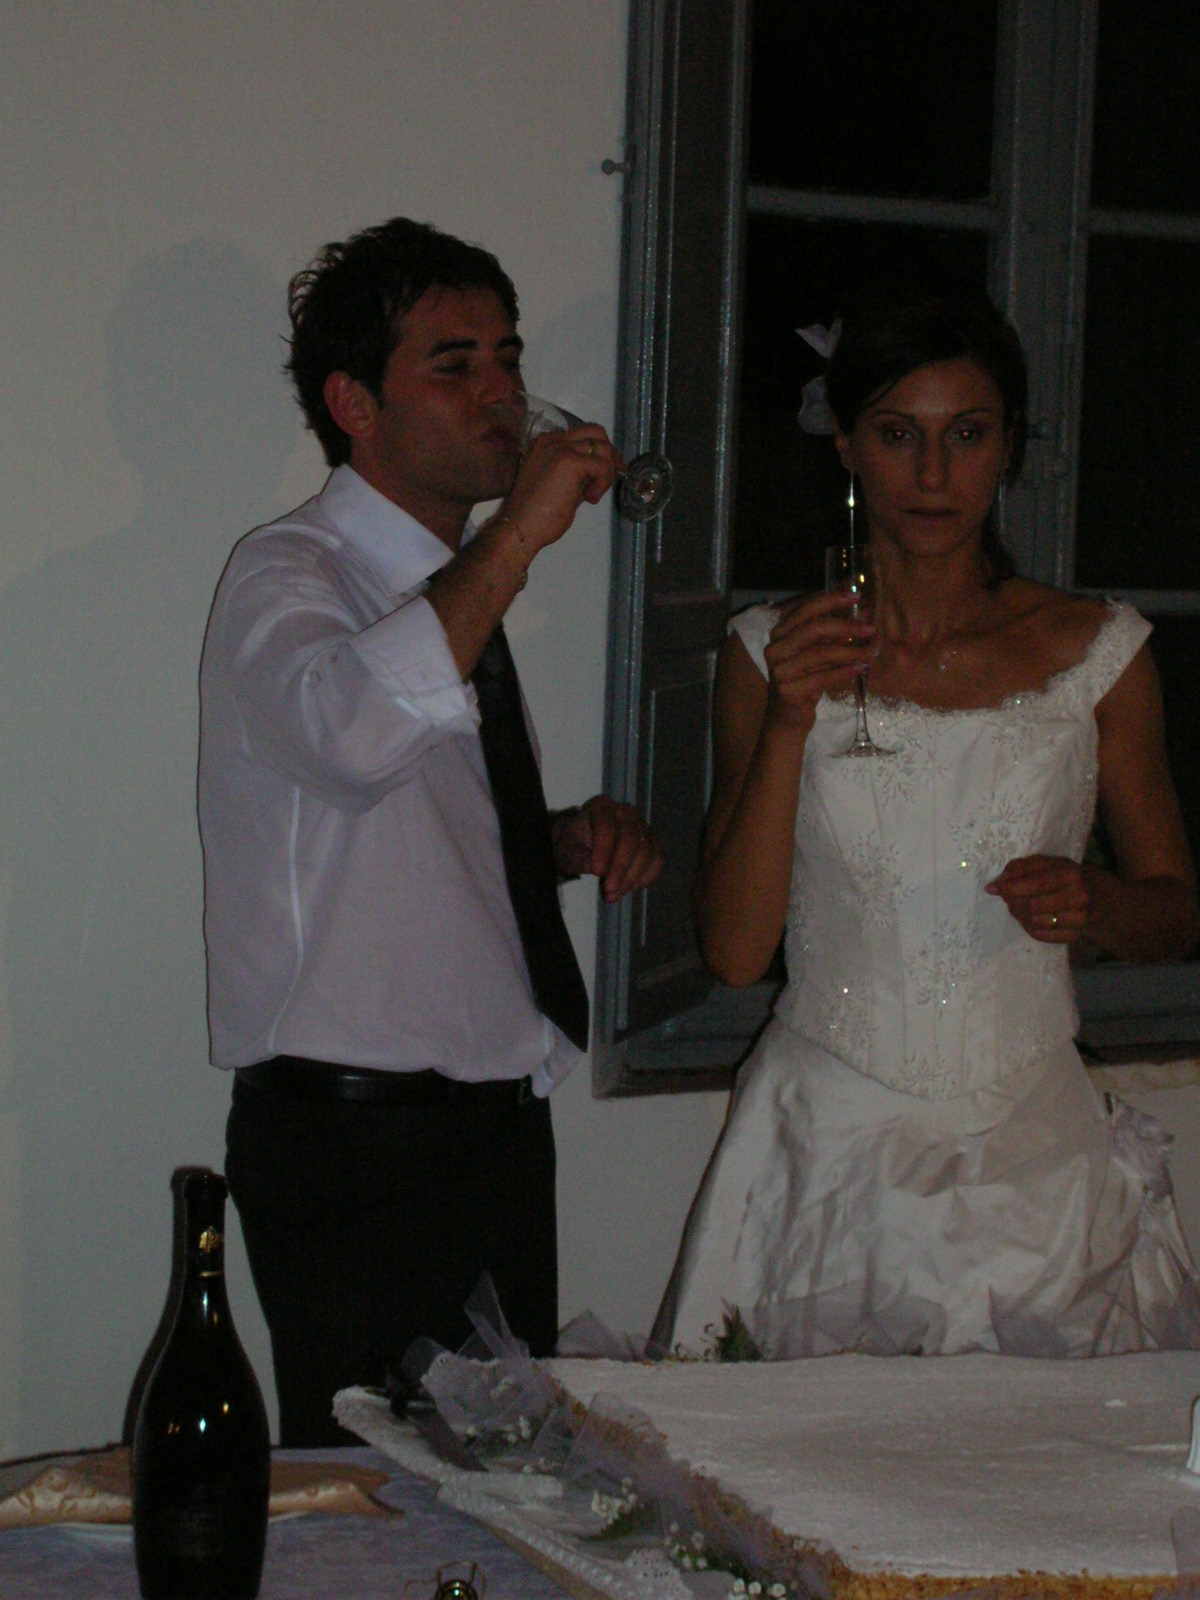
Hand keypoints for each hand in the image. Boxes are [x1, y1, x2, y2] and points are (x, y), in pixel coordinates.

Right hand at [500, 426, 620, 556]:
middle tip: (608, 479)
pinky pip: (602, 465)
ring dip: (606, 473)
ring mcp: (561, 448)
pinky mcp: (570, 461)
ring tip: (591, 495)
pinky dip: (603, 483)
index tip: (607, 472)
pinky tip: (589, 498)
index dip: (600, 452)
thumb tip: (598, 472)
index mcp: (546, 443)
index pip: (584, 434)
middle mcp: (553, 440)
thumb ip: (576, 472)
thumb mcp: (559, 483)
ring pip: (602, 447)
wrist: (522, 527)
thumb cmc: (536, 514)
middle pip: (596, 432)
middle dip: (609, 455)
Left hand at [552, 795, 663, 903]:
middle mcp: (625, 813)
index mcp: (602, 807)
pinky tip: (632, 888)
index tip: (597, 872)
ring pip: (647, 851)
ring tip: (614, 894)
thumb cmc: (574, 844)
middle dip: (621, 868)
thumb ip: (581, 856)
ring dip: (632, 878)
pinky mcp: (651, 843)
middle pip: (631, 838)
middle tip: (609, 889)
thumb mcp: (568, 848)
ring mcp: (642, 826)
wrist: (582, 845)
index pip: (607, 826)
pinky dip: (647, 877)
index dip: (604, 851)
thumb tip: (600, 870)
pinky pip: (657, 860)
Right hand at [762, 591, 876, 735]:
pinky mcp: (787, 690)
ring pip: (820, 653)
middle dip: (845, 625)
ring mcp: (779, 670)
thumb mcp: (818, 654)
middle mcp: (775, 648)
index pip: (806, 609)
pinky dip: (842, 672)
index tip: (856, 596)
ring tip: (871, 652)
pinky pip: (821, 677)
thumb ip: (833, 635)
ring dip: (850, 651)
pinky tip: (859, 668)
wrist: (788, 718)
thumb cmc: (805, 681)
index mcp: (780, 633)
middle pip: (813, 628)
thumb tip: (863, 614)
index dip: (831, 600)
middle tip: (871, 628)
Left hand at [986, 854, 1091, 943]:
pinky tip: (1029, 918)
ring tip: (1020, 907)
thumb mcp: (1046, 864)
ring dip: (1020, 915)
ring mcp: (1078, 919)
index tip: (994, 888)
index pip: (1036, 884)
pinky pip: (1039, 935)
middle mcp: (1079, 898)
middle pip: (1032, 906)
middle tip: (1008, 898)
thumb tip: (995, 884)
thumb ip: (1020, 869)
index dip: (1011, 887)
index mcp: (1071, 875)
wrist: (1096, 898)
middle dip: (1014, 902)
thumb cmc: (1063, 877)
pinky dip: (1028, 926)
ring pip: (1034, 922)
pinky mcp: (1073, 936)